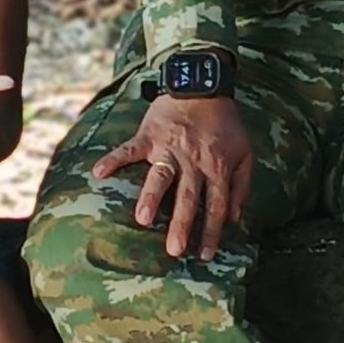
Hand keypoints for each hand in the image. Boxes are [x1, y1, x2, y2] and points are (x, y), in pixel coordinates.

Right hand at [91, 95, 252, 261]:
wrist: (203, 86)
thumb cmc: (225, 124)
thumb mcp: (245, 153)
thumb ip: (241, 186)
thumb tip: (234, 218)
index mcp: (217, 168)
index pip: (215, 205)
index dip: (211, 232)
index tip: (205, 256)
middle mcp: (193, 162)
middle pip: (188, 197)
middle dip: (181, 225)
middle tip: (174, 251)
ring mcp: (168, 149)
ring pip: (160, 176)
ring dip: (151, 197)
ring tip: (142, 219)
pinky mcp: (148, 136)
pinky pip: (129, 149)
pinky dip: (113, 159)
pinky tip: (98, 172)